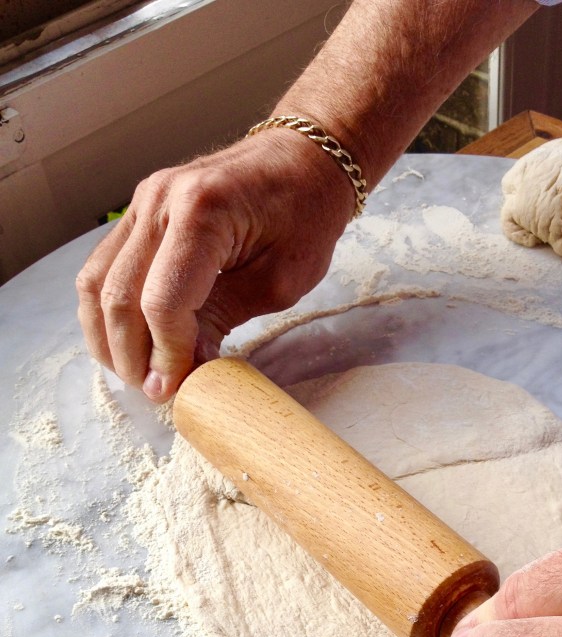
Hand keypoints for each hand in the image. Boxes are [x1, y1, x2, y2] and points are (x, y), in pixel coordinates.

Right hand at [76, 129, 355, 402]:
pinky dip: (109, 310)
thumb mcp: (279, 281)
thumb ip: (225, 319)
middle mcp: (160, 200)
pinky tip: (128, 341)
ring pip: (97, 283)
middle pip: (119, 296)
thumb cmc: (305, 216)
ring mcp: (144, 202)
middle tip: (154, 392)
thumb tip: (184, 366)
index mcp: (202, 211)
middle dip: (132, 355)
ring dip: (108, 337)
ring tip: (136, 374)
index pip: (162, 302)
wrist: (304, 160)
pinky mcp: (140, 211)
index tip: (174, 389)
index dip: (166, 354)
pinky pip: (105, 267)